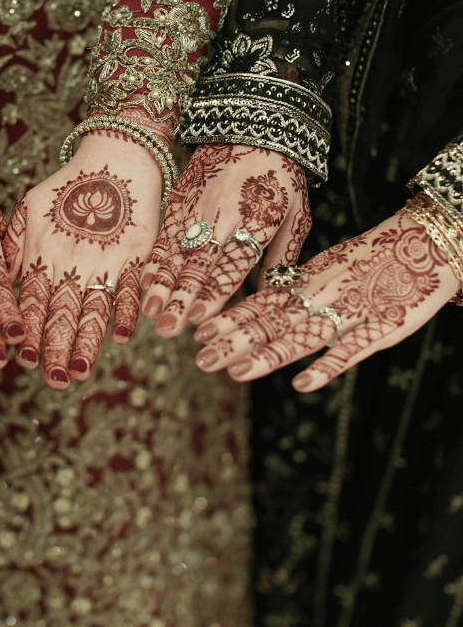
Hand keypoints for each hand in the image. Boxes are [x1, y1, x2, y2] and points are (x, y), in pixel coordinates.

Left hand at [1, 132, 161, 387]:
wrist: (114, 158)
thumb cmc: (66, 186)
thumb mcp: (29, 210)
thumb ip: (14, 248)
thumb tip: (0, 283)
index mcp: (43, 252)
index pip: (33, 301)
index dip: (28, 333)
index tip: (24, 362)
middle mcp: (72, 260)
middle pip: (61, 312)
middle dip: (55, 350)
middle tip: (52, 381)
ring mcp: (105, 258)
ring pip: (93, 309)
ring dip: (86, 344)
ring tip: (78, 373)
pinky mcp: (135, 254)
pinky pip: (130, 289)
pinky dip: (126, 313)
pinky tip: (122, 338)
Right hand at [141, 144, 309, 336]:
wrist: (252, 128)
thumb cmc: (280, 177)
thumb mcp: (296, 216)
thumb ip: (283, 258)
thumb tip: (274, 295)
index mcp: (255, 223)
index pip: (231, 265)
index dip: (214, 293)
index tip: (199, 320)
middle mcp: (222, 218)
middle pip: (199, 266)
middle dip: (182, 300)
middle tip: (169, 329)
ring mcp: (197, 209)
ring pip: (177, 253)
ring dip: (163, 286)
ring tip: (151, 312)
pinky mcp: (180, 200)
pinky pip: (165, 235)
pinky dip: (154, 260)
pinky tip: (145, 281)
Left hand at [191, 209, 459, 391]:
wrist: (427, 242)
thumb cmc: (373, 257)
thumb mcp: (327, 266)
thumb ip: (296, 287)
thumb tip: (261, 302)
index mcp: (308, 282)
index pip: (261, 303)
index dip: (231, 319)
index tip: (200, 332)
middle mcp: (321, 297)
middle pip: (272, 322)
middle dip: (235, 342)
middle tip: (202, 360)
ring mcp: (349, 313)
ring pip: (302, 337)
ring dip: (268, 356)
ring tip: (236, 372)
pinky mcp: (381, 329)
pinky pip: (351, 350)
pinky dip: (327, 367)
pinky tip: (302, 384)